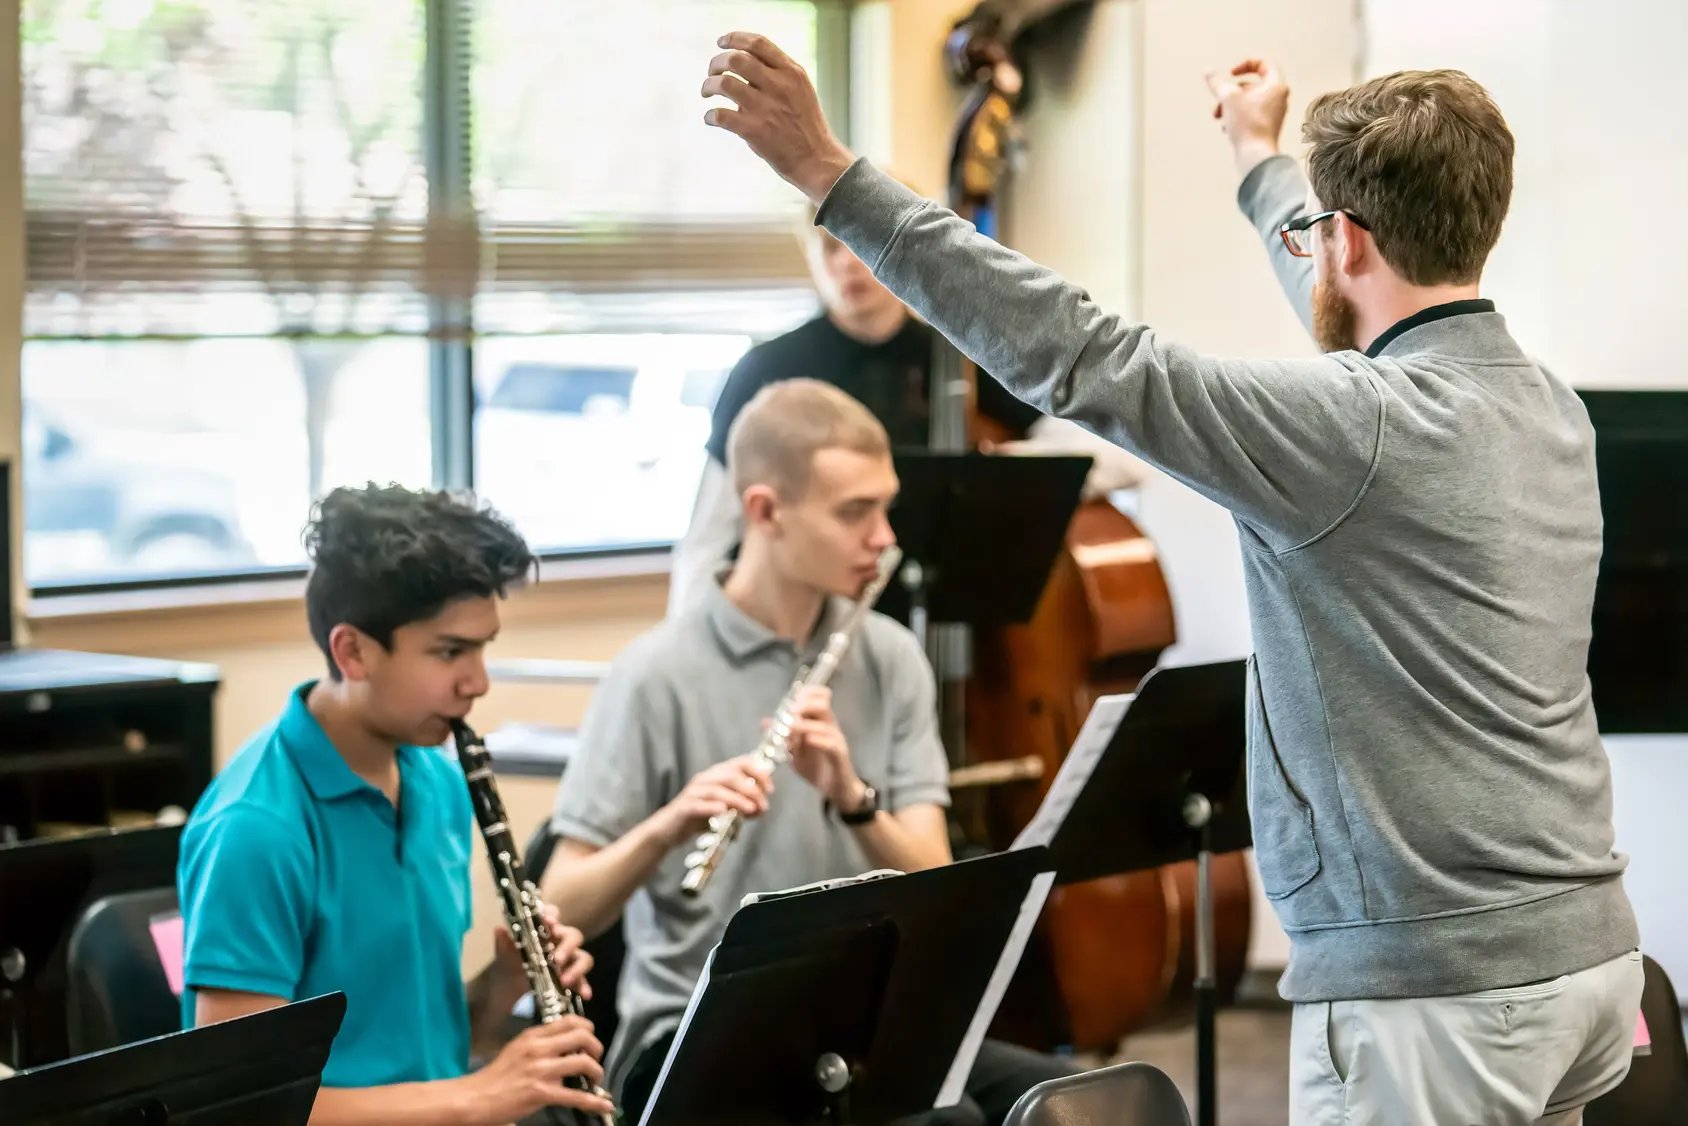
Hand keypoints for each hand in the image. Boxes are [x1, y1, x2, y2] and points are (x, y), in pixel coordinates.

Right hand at [458, 1017, 612, 1123]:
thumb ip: (541, 1044)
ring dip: (596, 1072)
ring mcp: (541, 1070)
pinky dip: (595, 1102)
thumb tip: (566, 1045)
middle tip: (596, 1059)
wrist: (475, 1098)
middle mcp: (539, 1048)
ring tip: (596, 1080)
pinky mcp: (541, 1092)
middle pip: (581, 1036)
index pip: (569, 1020)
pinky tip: (604, 1105)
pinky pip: (576, 1096)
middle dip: (596, 1048)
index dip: (587, 1028)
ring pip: (583, 1062)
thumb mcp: (517, 1049)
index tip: (590, 1040)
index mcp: (533, 1035)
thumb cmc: (496, 1076)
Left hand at [495, 902, 593, 999]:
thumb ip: (504, 940)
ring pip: (583, 957)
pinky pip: (582, 979)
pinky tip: (585, 995)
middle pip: (573, 936)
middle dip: (567, 947)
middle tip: (556, 959)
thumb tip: (499, 929)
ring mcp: (568, 958)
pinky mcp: (570, 975)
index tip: (548, 921)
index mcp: (545, 928)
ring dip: (577, 969)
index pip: (553, 914)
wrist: (508, 981)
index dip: (552, 915)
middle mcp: (560, 940)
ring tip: (565, 981)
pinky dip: (584, 986)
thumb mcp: (504, 950)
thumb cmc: (510, 958)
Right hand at [658, 756, 773, 847]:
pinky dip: (713, 807)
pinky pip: (699, 804)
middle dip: (751, 789)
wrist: (669, 829)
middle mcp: (705, 778)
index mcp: (717, 774)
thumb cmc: (699, 817)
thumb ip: (742, 806)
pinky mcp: (684, 807)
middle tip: (762, 806)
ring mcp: (694, 792)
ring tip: (751, 810)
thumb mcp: (724, 809)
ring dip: (737, 799)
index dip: (758, 773)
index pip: (741, 762)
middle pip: (731, 775)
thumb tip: (761, 808)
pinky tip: (724, 812)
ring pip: (717, 790)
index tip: (770, 789)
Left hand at [703, 31, 856, 202]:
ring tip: (707, 92)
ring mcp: (766, 108)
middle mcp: (779, 86)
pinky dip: (710, 115)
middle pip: (737, 59)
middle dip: (717, 63)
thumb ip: (777, 74)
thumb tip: (743, 65)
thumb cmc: (805, 126)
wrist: (817, 160)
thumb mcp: (801, 90)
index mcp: (791, 72)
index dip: (734, 38)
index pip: (758, 43)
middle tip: (712, 73)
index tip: (721, 42)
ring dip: (709, 85)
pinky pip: (721, 115)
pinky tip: (711, 118)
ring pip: (725, 83)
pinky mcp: (755, 131)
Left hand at [775, 686, 863, 810]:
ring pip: (825, 724)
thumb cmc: (817, 767)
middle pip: (823, 703)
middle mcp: (830, 727)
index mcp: (820, 722)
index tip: (790, 700)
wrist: (836, 789)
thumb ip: (782, 737)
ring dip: (806, 724)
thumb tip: (765, 721)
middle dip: (804, 704)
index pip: (819, 696)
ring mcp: (836, 740)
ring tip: (791, 727)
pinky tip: (807, 741)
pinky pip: (832, 744)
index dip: (806, 693)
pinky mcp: (840, 755)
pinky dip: (818, 740)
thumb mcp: (795, 751)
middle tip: (790, 712)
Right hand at [1204, 59, 1289, 171]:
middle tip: (1220, 100)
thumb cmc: (1248, 126)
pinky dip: (1235, 117)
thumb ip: (1216, 82)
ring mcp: (1272, 114)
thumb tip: (1207, 71)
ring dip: (1229, 106)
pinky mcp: (1265, 127)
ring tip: (1219, 117)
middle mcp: (1278, 98)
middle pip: (1250, 85)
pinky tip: (1226, 128)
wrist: (1256, 156)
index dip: (1245, 65)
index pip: (1264, 64)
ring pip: (1246, 101)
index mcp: (1276, 86)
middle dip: (1229, 92)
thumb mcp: (1228, 98)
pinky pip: (1248, 115)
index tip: (1231, 74)